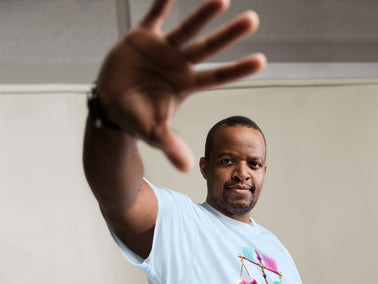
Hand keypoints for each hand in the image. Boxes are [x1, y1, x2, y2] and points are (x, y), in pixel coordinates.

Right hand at [96, 0, 265, 170]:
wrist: (111, 104)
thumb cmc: (136, 118)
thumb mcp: (153, 133)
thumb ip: (171, 145)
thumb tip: (187, 168)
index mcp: (185, 85)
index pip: (216, 77)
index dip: (237, 70)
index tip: (261, 61)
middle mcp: (178, 65)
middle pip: (208, 48)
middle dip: (229, 35)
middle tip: (253, 21)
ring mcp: (162, 49)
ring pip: (187, 28)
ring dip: (203, 14)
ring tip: (222, 0)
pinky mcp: (141, 37)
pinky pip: (153, 16)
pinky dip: (161, 3)